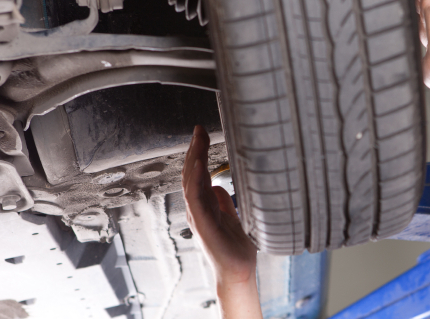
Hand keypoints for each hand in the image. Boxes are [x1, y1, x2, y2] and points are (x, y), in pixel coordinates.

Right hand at [181, 125, 257, 284]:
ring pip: (191, 183)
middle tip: (198, 130)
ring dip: (194, 160)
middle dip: (194, 150)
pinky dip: (195, 181)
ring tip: (198, 140)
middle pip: (191, 174)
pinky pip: (196, 200)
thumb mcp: (232, 218)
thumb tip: (218, 186)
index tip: (201, 134)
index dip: (198, 153)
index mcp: (204, 206)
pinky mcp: (205, 226)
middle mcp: (198, 210)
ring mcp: (199, 217)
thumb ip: (223, 202)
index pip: (197, 174)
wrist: (238, 272)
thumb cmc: (234, 249)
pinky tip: (198, 166)